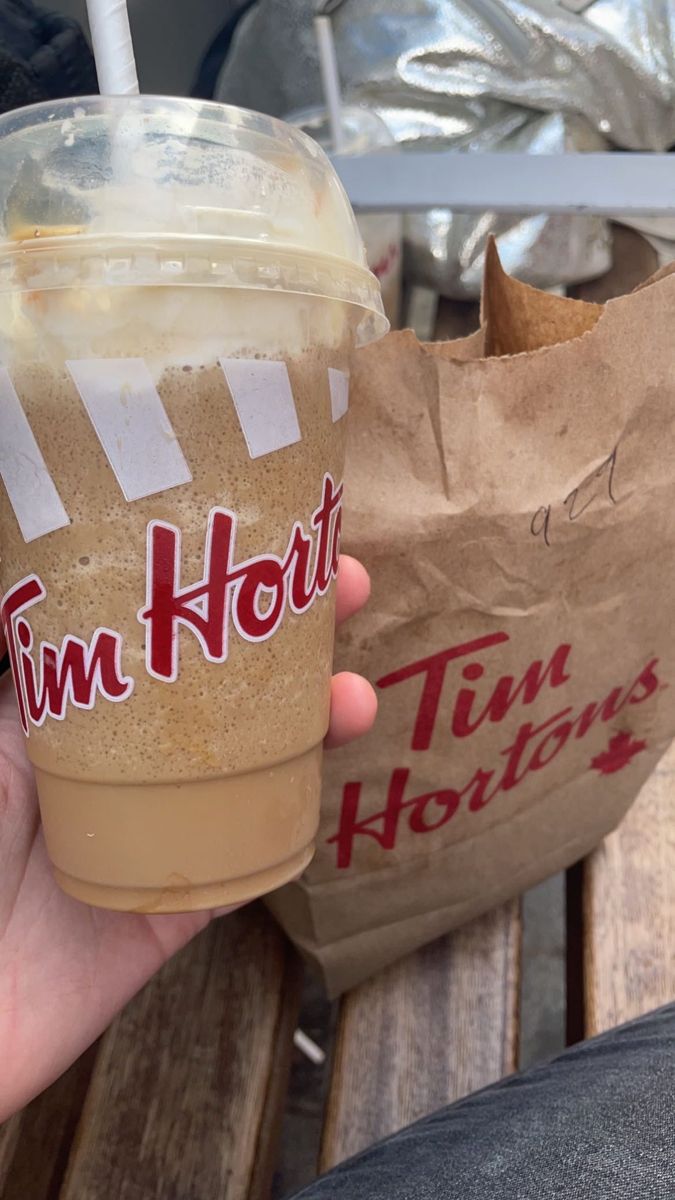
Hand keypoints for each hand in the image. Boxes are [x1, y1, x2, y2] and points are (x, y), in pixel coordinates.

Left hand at [0, 555, 374, 1120]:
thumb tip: (48, 565)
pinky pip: (252, 859)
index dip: (218, 580)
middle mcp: (125, 762)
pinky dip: (296, 816)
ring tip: (355, 696)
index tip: (271, 535)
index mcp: (71, 711)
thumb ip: (25, 660)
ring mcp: (159, 831)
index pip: (160, 631)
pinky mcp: (181, 905)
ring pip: (257, 764)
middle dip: (291, 634)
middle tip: (347, 588)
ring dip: (316, 721)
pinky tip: (335, 770)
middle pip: (226, 688)